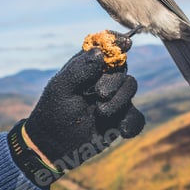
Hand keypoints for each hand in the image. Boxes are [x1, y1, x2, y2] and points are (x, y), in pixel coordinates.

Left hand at [8, 32, 144, 185]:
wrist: (53, 146)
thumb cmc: (53, 112)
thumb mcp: (61, 89)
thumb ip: (80, 70)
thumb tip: (100, 52)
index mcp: (88, 67)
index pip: (106, 49)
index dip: (118, 43)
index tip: (125, 43)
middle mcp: (104, 80)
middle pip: (123, 70)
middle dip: (114, 82)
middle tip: (99, 95)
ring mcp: (114, 100)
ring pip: (131, 89)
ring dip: (118, 102)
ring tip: (100, 114)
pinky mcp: (120, 120)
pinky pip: (137, 118)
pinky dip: (132, 123)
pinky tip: (122, 131)